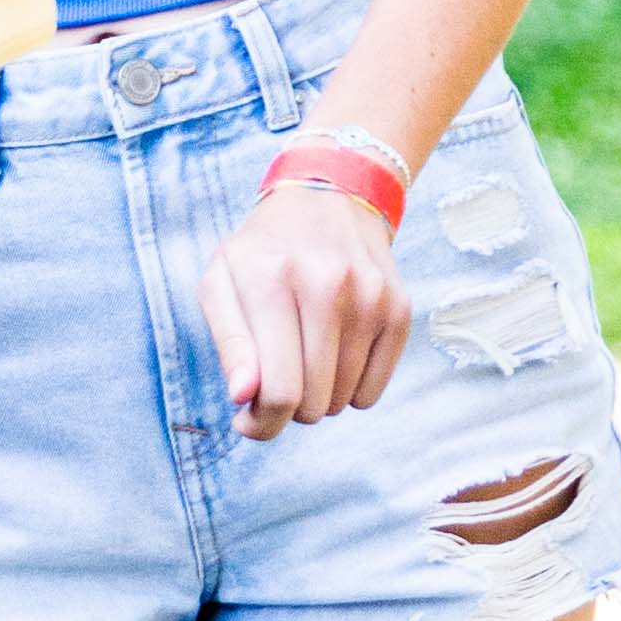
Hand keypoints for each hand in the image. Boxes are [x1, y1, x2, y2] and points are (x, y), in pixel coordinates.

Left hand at [199, 182, 411, 440]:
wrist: (327, 196)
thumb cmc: (263, 250)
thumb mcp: (221, 281)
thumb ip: (229, 343)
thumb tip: (243, 398)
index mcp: (270, 279)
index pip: (277, 389)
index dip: (261, 424)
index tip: (249, 420)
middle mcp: (326, 285)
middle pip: (313, 403)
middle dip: (289, 407)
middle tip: (277, 377)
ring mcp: (370, 296)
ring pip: (344, 402)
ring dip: (320, 396)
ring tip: (304, 357)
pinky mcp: (399, 309)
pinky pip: (373, 393)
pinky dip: (351, 389)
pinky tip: (334, 354)